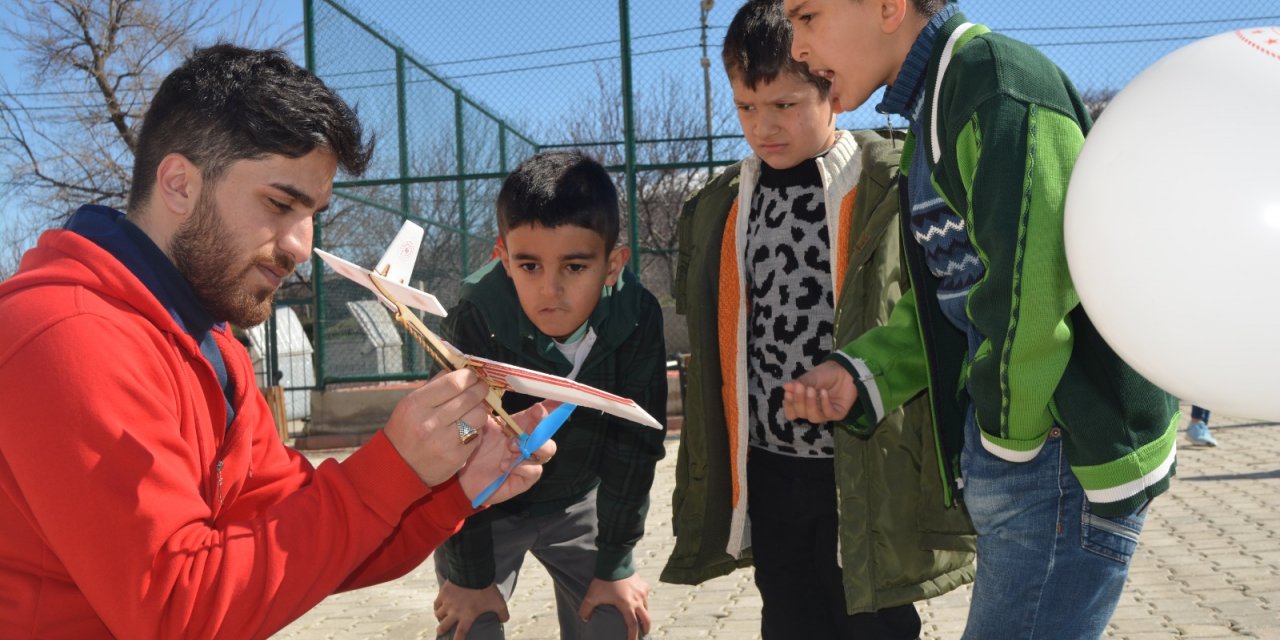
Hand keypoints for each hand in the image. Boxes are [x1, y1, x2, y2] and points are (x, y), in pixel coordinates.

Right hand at [384, 369, 491, 485]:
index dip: (469, 376)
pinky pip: (477, 436)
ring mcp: (444, 442)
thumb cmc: (407, 430)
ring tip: (472, 411)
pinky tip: (466, 430)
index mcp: (417, 404)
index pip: (454, 383)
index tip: (473, 376)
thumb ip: (434, 386)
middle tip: (481, 388)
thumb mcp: (411, 403)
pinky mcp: (456, 457)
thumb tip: (460, 370)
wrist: (400, 467)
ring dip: (480, 410)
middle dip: (481, 389)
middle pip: (470, 398)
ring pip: (479, 416)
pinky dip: (476, 430)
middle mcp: (430, 422)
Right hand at [433, 581, 507, 639]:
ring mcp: (448, 603)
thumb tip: (504, 621)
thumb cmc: (486, 589)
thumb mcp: (499, 603)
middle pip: (443, 626)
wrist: (473, 572)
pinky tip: (438, 607)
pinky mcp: (443, 593)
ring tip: (440, 618)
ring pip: (438, 614)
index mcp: (467, 616)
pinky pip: (436, 603)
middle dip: (441, 631)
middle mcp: (455, 612)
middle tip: (440, 632)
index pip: (460, 633)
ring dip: (439, 617)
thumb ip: (503, 614)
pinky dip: (437, 607)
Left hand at [457, 403, 557, 505]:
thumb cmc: (475, 448)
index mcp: (520, 426)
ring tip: (511, 447)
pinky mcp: (525, 478)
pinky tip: (504, 465)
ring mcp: (529, 460)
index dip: (552, 405)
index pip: (540, 413)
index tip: (555, 398)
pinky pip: (535, 471)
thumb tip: (492, 390)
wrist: (463, 476)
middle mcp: (528, 441)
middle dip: (544, 423)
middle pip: (548, 431)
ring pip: (548, 450)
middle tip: (533, 419)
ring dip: (533, 446)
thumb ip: (489, 410)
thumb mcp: (481, 425)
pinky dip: (523, 466)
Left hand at [578, 574, 650, 639]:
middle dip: (645, 628)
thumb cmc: (604, 580)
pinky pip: (646, 594)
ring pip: (647, 606)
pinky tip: (640, 598)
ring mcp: (642, 591)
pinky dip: (644, 598)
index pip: (632, 626)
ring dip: (644, 613)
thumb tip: (583, 619)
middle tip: (644, 633)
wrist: (614, 562)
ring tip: (641, 617)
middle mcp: (638, 600)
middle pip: (646, 619)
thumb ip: (586, 609)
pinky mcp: (643, 583)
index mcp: (627, 606)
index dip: (633, 636)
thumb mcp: (592, 596)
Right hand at [782, 360, 856, 422]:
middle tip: (800, 387)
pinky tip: (824, 392)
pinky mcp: (838, 414)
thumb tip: (785, 386)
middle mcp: (812, 410)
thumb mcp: (810, 377)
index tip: (788, 393)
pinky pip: (828, 414)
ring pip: (813, 417)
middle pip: (800, 414)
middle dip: (799, 401)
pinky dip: (824, 404)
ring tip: (811, 390)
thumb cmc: (826, 374)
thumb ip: (799, 383)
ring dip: (810, 404)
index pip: (791, 412)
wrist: (845, 370)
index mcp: (803, 403)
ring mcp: (825, 413)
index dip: (788, 405)